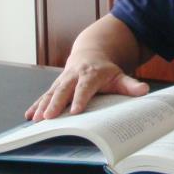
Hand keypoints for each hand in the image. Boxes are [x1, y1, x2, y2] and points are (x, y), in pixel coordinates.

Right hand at [24, 52, 148, 121]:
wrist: (90, 54)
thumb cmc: (105, 70)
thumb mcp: (119, 76)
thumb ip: (131, 85)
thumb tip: (144, 90)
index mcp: (91, 74)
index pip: (85, 87)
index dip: (79, 99)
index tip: (74, 111)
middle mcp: (74, 76)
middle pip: (64, 90)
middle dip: (55, 104)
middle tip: (48, 117)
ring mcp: (63, 80)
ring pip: (51, 92)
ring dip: (43, 105)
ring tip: (35, 119)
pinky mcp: (56, 85)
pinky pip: (44, 95)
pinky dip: (36, 105)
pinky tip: (29, 115)